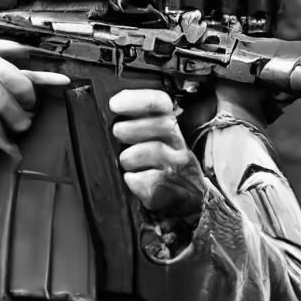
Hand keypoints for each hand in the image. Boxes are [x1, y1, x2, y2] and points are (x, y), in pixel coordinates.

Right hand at [0, 40, 69, 159]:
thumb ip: (3, 49)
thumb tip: (26, 50)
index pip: (29, 75)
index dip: (49, 80)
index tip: (65, 82)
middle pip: (28, 103)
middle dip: (25, 110)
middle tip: (16, 111)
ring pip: (19, 121)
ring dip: (16, 128)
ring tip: (8, 124)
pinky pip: (1, 136)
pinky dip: (8, 146)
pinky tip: (13, 152)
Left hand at [110, 89, 206, 218]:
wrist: (189, 201)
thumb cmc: (159, 169)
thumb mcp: (150, 141)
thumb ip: (135, 124)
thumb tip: (111, 109)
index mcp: (169, 128)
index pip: (161, 104)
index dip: (138, 100)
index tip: (114, 104)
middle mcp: (177, 145)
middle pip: (162, 124)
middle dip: (134, 127)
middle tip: (117, 133)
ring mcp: (178, 168)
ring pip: (157, 151)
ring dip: (133, 156)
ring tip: (125, 162)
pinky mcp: (175, 192)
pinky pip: (154, 184)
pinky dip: (137, 183)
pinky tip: (132, 181)